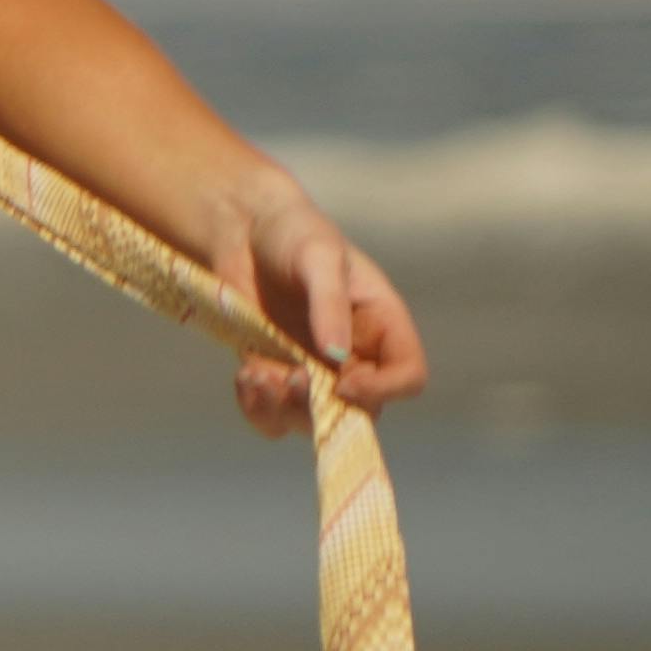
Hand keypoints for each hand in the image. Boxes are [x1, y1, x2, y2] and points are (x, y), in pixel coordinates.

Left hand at [207, 183, 426, 440]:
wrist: (243, 228)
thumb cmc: (295, 232)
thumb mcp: (318, 256)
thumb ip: (330, 304)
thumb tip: (337, 357)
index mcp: (382, 325)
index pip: (407, 376)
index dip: (384, 390)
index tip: (344, 384)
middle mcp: (354, 356)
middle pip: (358, 413)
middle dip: (323, 407)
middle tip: (289, 378)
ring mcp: (313, 369)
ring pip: (312, 422)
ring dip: (284, 411)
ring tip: (256, 375)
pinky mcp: (274, 373)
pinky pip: (272, 413)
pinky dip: (258, 408)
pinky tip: (245, 377)